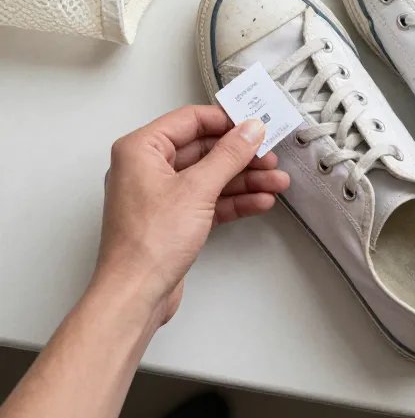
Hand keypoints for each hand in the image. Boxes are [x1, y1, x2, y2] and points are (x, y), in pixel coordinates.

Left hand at [92, 106, 288, 328]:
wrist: (135, 297)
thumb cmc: (147, 244)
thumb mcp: (197, 189)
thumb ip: (228, 156)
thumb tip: (249, 130)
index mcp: (141, 149)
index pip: (190, 120)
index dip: (225, 122)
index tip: (253, 125)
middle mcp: (147, 168)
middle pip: (203, 149)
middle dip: (240, 156)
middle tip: (269, 157)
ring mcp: (160, 195)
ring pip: (209, 176)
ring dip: (243, 179)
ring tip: (275, 182)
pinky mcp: (172, 219)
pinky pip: (207, 199)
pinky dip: (233, 200)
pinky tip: (259, 201)